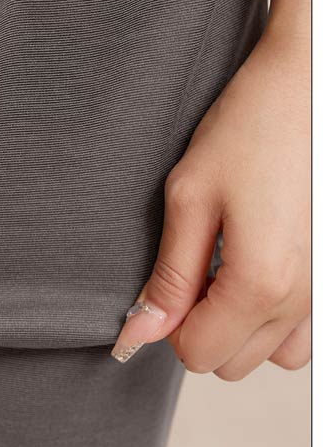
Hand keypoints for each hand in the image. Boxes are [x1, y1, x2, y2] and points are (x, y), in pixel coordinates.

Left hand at [110, 29, 310, 377]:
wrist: (311, 84)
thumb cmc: (253, 126)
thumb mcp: (190, 197)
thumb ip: (168, 276)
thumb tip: (141, 333)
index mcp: (259, 283)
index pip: (196, 354)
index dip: (171, 324)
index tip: (173, 280)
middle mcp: (303, 298)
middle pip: (232, 363)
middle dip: (204, 327)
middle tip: (200, 269)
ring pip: (274, 356)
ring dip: (244, 328)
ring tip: (234, 270)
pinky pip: (308, 333)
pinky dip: (280, 319)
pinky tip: (266, 272)